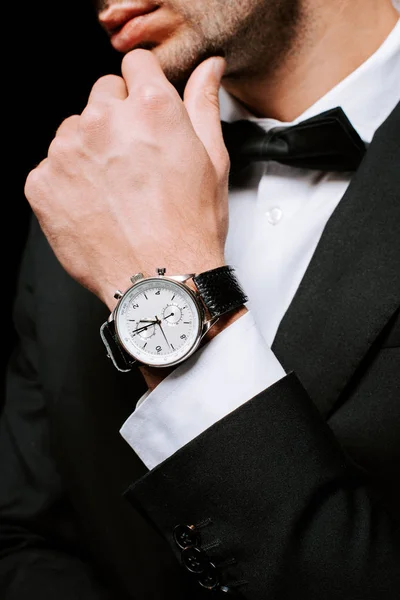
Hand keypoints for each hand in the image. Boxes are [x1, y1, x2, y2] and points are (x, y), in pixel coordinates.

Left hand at [24, 49, 228, 310]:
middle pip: (102, 94)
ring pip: (75, 130)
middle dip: (117, 119)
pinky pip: (52, 165)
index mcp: (150, 109)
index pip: (135, 64)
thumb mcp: (212, 162)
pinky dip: (68, 181)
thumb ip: (203, 105)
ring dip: (91, 150)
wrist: (157, 283)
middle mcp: (104, 122)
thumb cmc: (188, 230)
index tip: (145, 109)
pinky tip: (95, 205)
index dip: (144, 87)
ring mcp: (67, 151)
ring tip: (116, 190)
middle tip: (135, 163)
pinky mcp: (42, 182)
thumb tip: (208, 71)